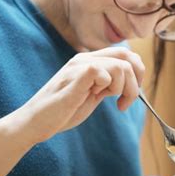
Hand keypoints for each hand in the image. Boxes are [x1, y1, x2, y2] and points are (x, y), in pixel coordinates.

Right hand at [16, 47, 144, 143]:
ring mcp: (78, 66)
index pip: (125, 53)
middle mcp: (85, 59)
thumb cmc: (64, 110)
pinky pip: (102, 72)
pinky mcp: (73, 77)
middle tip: (126, 101)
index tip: (131, 92)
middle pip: (126, 56)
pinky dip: (108, 88)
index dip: (137, 72)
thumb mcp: (93, 94)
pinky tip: (99, 98)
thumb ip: (108, 84)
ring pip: (120, 66)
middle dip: (135, 81)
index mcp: (90, 61)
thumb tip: (132, 81)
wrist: (36, 122)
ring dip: (124, 88)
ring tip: (114, 102)